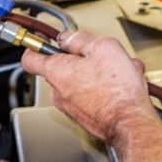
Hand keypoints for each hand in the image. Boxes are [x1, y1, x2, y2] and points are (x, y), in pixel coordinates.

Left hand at [21, 29, 152, 144]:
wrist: (131, 123)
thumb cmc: (117, 91)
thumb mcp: (102, 47)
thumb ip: (80, 39)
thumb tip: (69, 38)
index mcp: (57, 71)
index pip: (30, 57)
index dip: (36, 45)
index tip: (42, 39)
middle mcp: (59, 92)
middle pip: (64, 67)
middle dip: (84, 59)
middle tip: (101, 56)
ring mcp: (72, 107)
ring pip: (82, 81)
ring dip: (100, 74)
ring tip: (121, 73)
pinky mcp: (85, 117)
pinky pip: (92, 96)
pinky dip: (105, 89)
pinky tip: (122, 87)